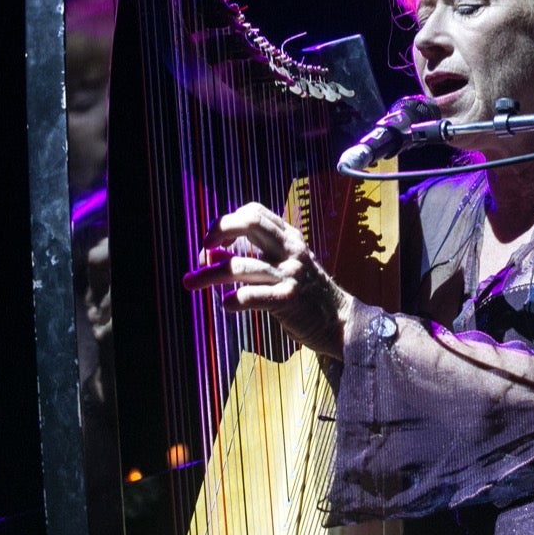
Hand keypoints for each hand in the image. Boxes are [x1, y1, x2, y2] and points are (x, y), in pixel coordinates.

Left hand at [182, 202, 353, 357]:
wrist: (342, 321)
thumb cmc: (308, 294)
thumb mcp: (285, 267)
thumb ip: (253, 258)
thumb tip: (211, 255)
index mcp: (289, 238)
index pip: (253, 212)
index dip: (227, 222)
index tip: (213, 242)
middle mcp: (289, 250)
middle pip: (248, 223)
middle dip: (218, 231)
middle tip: (202, 252)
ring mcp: (290, 274)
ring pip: (240, 265)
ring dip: (209, 274)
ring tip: (191, 283)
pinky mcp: (289, 299)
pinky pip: (252, 296)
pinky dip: (233, 300)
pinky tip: (226, 304)